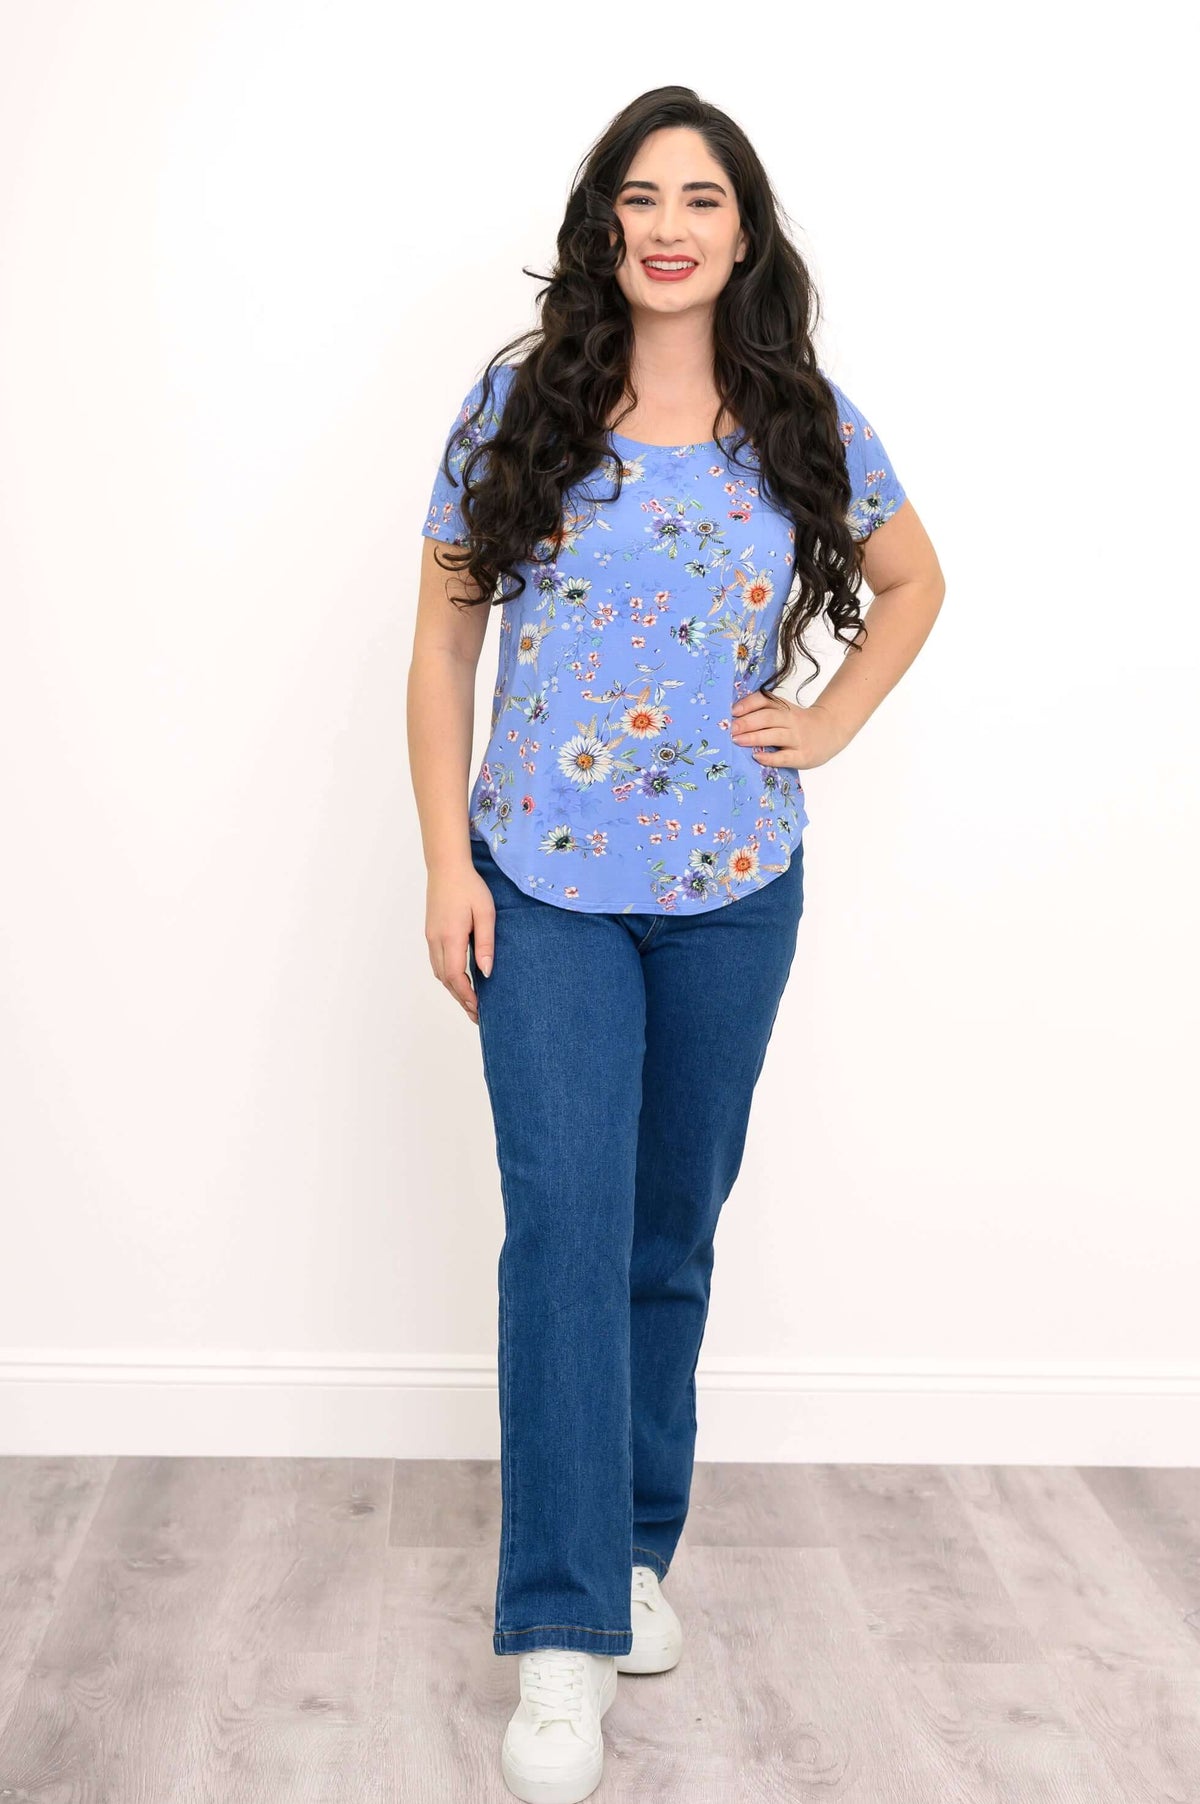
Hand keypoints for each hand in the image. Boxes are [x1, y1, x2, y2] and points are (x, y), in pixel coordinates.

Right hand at [425, 867, 495, 1024]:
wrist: (446, 868)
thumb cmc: (469, 888)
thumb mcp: (485, 913)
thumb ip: (485, 943)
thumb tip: (486, 972)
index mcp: (450, 937)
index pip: (456, 976)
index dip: (466, 995)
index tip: (478, 1009)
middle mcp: (436, 941)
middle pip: (446, 980)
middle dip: (460, 998)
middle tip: (476, 1014)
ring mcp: (430, 938)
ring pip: (439, 973)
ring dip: (453, 989)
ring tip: (469, 1003)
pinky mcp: (430, 934)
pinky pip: (437, 962)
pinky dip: (448, 977)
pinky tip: (459, 981)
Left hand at [729, 693, 846, 768]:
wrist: (831, 730)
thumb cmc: (800, 723)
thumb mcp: (785, 711)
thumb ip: (764, 711)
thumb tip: (734, 718)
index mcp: (783, 708)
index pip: (764, 701)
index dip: (748, 704)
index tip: (732, 711)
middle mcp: (791, 720)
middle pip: (768, 718)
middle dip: (746, 722)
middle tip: (730, 729)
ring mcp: (797, 738)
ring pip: (775, 735)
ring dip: (754, 737)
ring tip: (737, 740)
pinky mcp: (802, 756)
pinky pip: (785, 757)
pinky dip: (770, 757)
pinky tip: (757, 757)